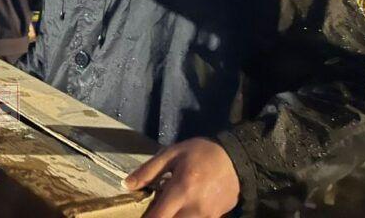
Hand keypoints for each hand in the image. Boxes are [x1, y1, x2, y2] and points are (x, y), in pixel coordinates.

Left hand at [124, 137, 239, 217]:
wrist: (237, 159)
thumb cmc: (200, 153)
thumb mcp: (171, 154)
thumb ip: (149, 171)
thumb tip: (127, 185)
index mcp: (181, 189)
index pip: (158, 217)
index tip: (137, 215)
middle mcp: (194, 208)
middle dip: (159, 217)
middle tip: (155, 206)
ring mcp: (207, 216)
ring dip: (172, 217)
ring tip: (168, 205)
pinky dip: (185, 217)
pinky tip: (182, 207)